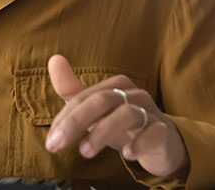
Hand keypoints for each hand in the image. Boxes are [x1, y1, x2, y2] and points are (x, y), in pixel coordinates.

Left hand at [44, 54, 188, 178]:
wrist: (163, 144)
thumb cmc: (124, 125)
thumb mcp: (97, 111)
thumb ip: (73, 91)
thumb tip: (54, 59)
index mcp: (115, 86)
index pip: (83, 97)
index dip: (64, 118)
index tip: (51, 141)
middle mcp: (133, 94)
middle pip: (102, 100)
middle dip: (76, 122)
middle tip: (56, 144)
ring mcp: (150, 112)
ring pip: (126, 114)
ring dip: (102, 133)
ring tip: (85, 152)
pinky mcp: (164, 132)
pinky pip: (154, 132)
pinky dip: (139, 143)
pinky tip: (127, 154)